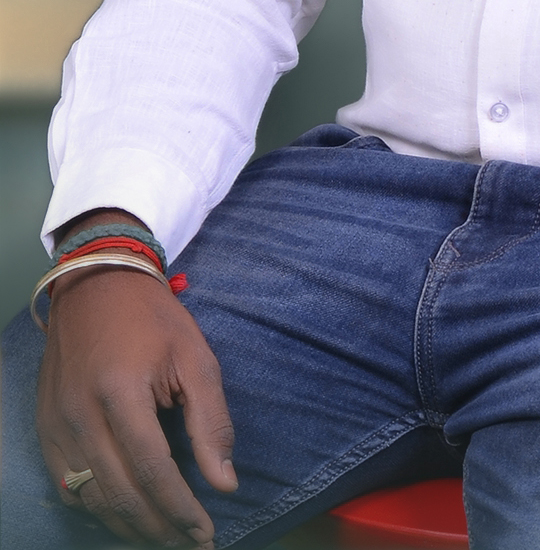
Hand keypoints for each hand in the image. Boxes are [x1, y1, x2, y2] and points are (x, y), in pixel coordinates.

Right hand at [36, 257, 235, 546]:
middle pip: (121, 495)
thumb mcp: (195, 357)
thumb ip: (210, 422)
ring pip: (92, 500)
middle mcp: (82, 416)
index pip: (155, 473)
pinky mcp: (46, 428)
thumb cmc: (152, 318)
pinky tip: (125, 514)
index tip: (207, 533)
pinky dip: (98, 509)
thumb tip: (224, 483)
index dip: (182, 511)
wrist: (96, 284)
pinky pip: (69, 487)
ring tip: (164, 536)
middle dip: (159, 528)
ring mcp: (57, 426)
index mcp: (122, 394)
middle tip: (189, 542)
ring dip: (129, 526)